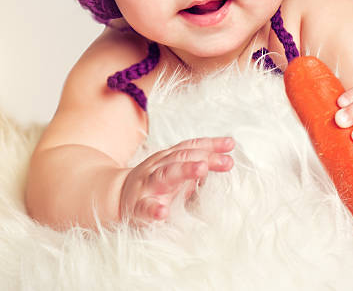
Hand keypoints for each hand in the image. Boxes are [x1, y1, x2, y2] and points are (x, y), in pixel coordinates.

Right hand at [119, 136, 234, 224]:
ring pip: (165, 175)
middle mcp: (158, 168)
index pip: (191, 147)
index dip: (211, 144)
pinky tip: (163, 213)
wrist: (115, 198)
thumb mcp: (174, 171)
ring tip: (202, 169)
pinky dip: (153, 210)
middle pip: (182, 158)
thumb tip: (226, 160)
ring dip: (184, 171)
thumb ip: (196, 165)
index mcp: (168, 158)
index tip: (230, 144)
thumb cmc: (154, 185)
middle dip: (205, 158)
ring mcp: (147, 186)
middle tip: (226, 161)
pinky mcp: (136, 208)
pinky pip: (144, 208)